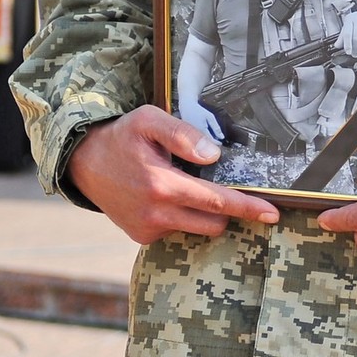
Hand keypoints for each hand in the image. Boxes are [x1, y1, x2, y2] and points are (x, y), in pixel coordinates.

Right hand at [66, 105, 279, 244]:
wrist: (83, 163)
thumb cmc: (121, 137)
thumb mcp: (149, 120)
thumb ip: (183, 134)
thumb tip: (214, 155)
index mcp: (162, 185)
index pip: (217, 202)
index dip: (248, 207)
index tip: (273, 213)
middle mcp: (156, 213)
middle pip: (214, 222)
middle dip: (227, 208)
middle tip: (223, 186)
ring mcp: (148, 229)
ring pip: (198, 229)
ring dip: (204, 213)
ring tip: (185, 186)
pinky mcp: (141, 236)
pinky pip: (176, 230)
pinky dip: (181, 216)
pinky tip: (166, 197)